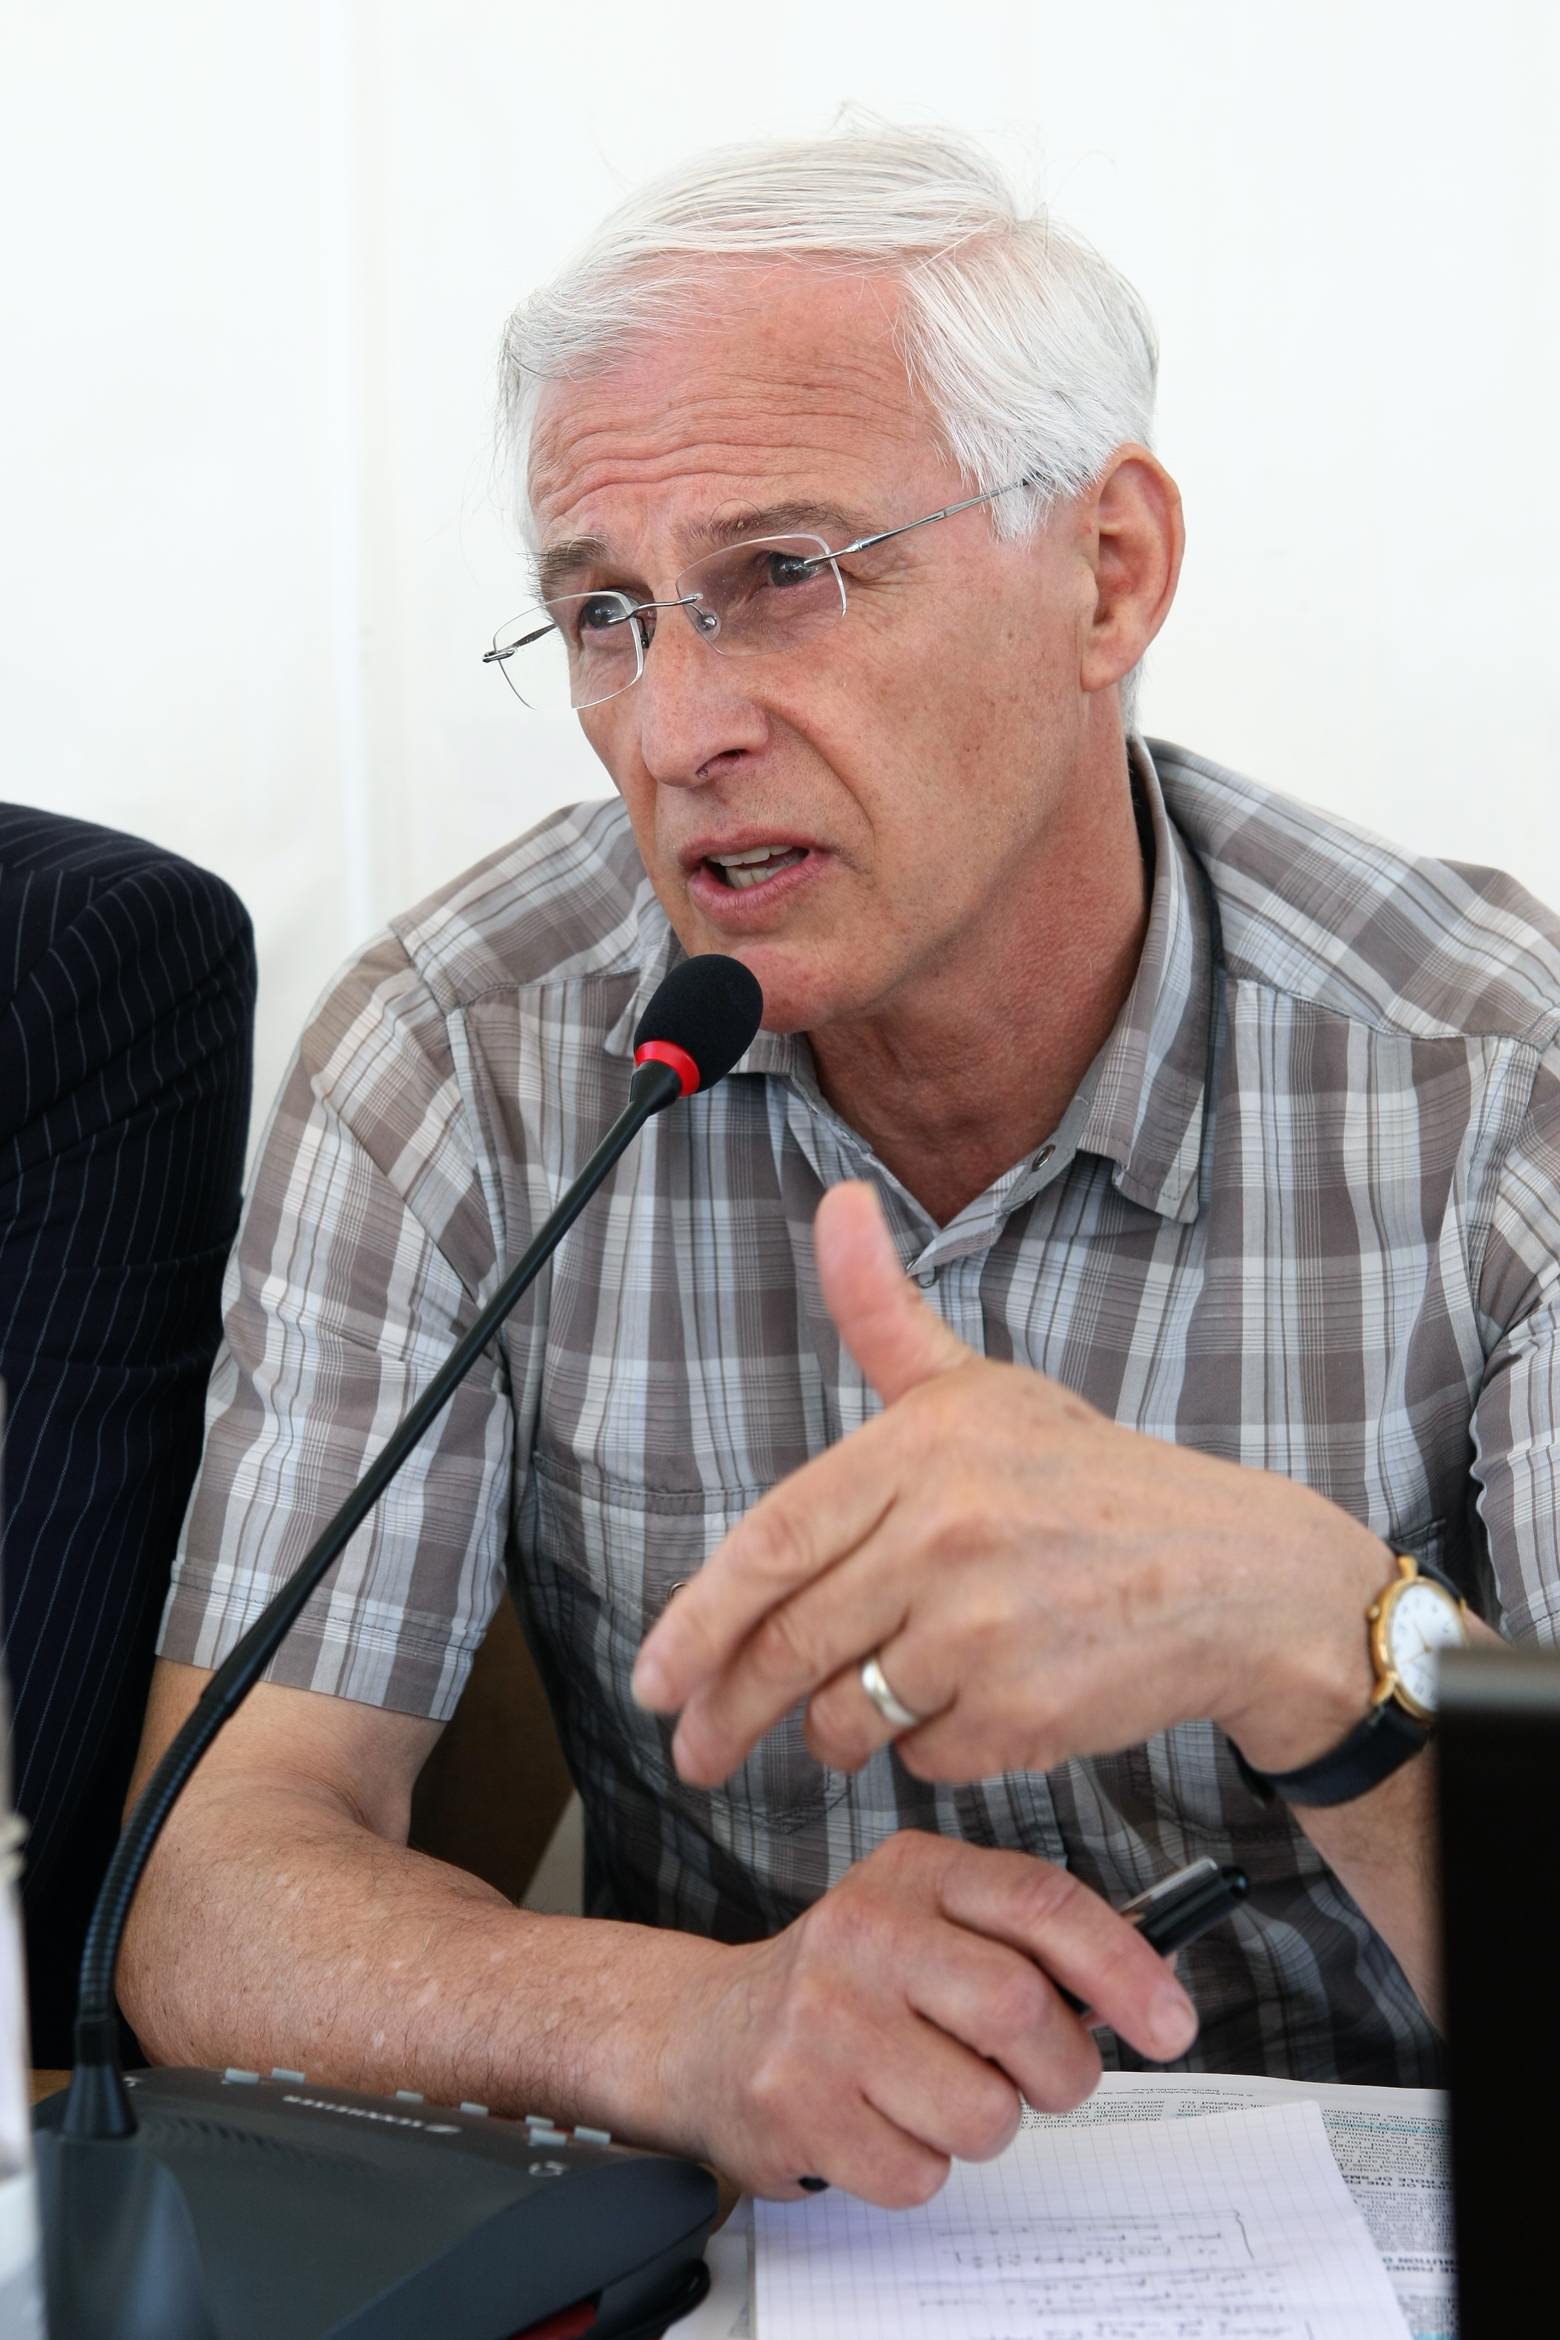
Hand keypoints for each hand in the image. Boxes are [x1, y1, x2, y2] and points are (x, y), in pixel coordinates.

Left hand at [633, 1181, 1387, 1783]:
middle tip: (695, 1750)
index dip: (695, 1623)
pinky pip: (925, 1754)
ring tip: (848, 1720)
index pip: (770, 1546)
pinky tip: (966, 1708)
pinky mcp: (1022, 1712)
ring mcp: (983, 1627)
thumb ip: (885, 1316)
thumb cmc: (1094, 1482)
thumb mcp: (985, 1388)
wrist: (1238, 1578)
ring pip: (847, 1714)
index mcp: (922, 1446)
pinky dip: (929, 1747)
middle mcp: (944, 1532)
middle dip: (726, 1712)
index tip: (654, 1682)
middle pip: (788, 1644)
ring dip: (835, 1731)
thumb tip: (838, 1203)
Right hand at [661, 1831, 1197, 2203]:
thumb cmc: (851, 1984)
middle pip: (1022, 2011)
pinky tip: (881, 2121)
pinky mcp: (794, 2104)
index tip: (1171, 2022)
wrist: (711, 2032)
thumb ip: (1024, 1942)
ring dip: (984, 2124)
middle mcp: (862, 1930)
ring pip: (981, 2112)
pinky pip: (918, 2173)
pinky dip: (919, 2166)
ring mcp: (823, 2018)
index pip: (1041, 1903)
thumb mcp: (931, 1924)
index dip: (1124, 1966)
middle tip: (1043, 2077)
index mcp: (913, 1873)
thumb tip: (1146, 1985)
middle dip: (1058, 2068)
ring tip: (936, 2093)